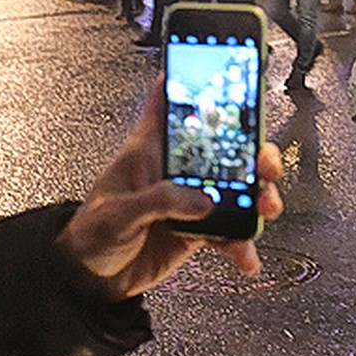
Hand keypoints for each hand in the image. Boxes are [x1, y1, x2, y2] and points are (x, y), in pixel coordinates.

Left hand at [55, 84, 283, 300]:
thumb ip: (160, 202)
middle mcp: (175, 170)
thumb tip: (203, 200)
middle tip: (265, 164)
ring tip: (265, 209)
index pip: (170, 103)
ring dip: (259, 197)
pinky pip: (231, 231)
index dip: (195, 82)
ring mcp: (191, 200)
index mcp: (149, 150)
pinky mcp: (199, 228)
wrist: (91, 281)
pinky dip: (242, 243)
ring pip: (238, 187)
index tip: (224, 74)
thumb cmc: (89, 235)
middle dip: (254, 150)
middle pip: (224, 146)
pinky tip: (245, 256)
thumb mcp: (117, 212)